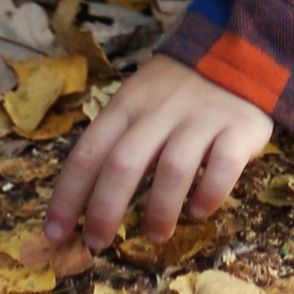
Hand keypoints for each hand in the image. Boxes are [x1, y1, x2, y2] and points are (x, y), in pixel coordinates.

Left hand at [44, 55, 273, 247]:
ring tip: (154, 235)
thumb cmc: (176, 88)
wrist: (235, 49)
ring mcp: (201, 118)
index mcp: (126, 106)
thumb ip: (117, 142)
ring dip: (159, 209)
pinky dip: (210, 192)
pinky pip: (223, 165)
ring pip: (173, 167)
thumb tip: (84, 202)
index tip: (55, 232)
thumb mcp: (137, 101)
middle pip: (124, 163)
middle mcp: (159, 111)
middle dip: (105, 210)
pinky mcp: (239, 128)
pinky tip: (200, 210)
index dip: (68, 195)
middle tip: (97, 244)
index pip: (88, 152)